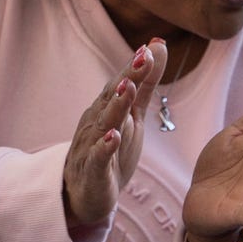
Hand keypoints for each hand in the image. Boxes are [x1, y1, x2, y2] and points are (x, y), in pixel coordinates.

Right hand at [63, 40, 166, 232]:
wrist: (84, 195)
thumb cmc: (110, 151)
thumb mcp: (132, 117)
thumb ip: (145, 85)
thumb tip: (158, 46)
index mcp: (107, 109)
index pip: (122, 84)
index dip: (136, 67)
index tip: (151, 47)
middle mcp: (96, 122)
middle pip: (112, 97)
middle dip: (128, 77)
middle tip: (143, 57)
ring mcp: (92, 145)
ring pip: (105, 123)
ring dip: (116, 105)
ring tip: (129, 88)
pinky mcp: (92, 170)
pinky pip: (98, 156)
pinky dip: (105, 146)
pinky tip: (114, 136)